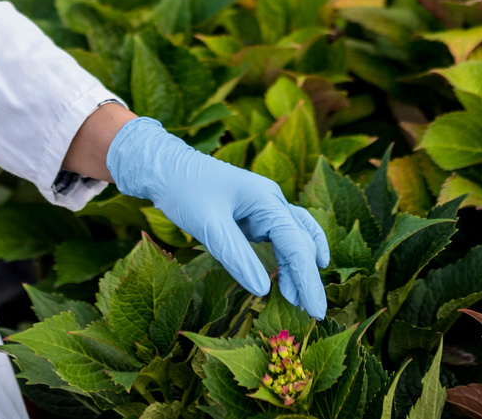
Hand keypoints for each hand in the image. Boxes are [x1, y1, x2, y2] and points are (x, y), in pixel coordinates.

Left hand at [103, 117, 329, 317]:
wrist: (165, 169)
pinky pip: (278, 239)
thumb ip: (237, 257)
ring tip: (296, 301)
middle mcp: (271, 202)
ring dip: (298, 269)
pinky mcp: (253, 216)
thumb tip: (263, 290)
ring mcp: (264, 208)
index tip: (316, 310)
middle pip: (301, 242)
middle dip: (308, 277)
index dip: (308, 279)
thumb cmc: (185, 190)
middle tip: (314, 313)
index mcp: (266, 200)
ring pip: (294, 240)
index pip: (297, 244)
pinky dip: (285, 260)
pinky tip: (286, 279)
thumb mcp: (209, 226)